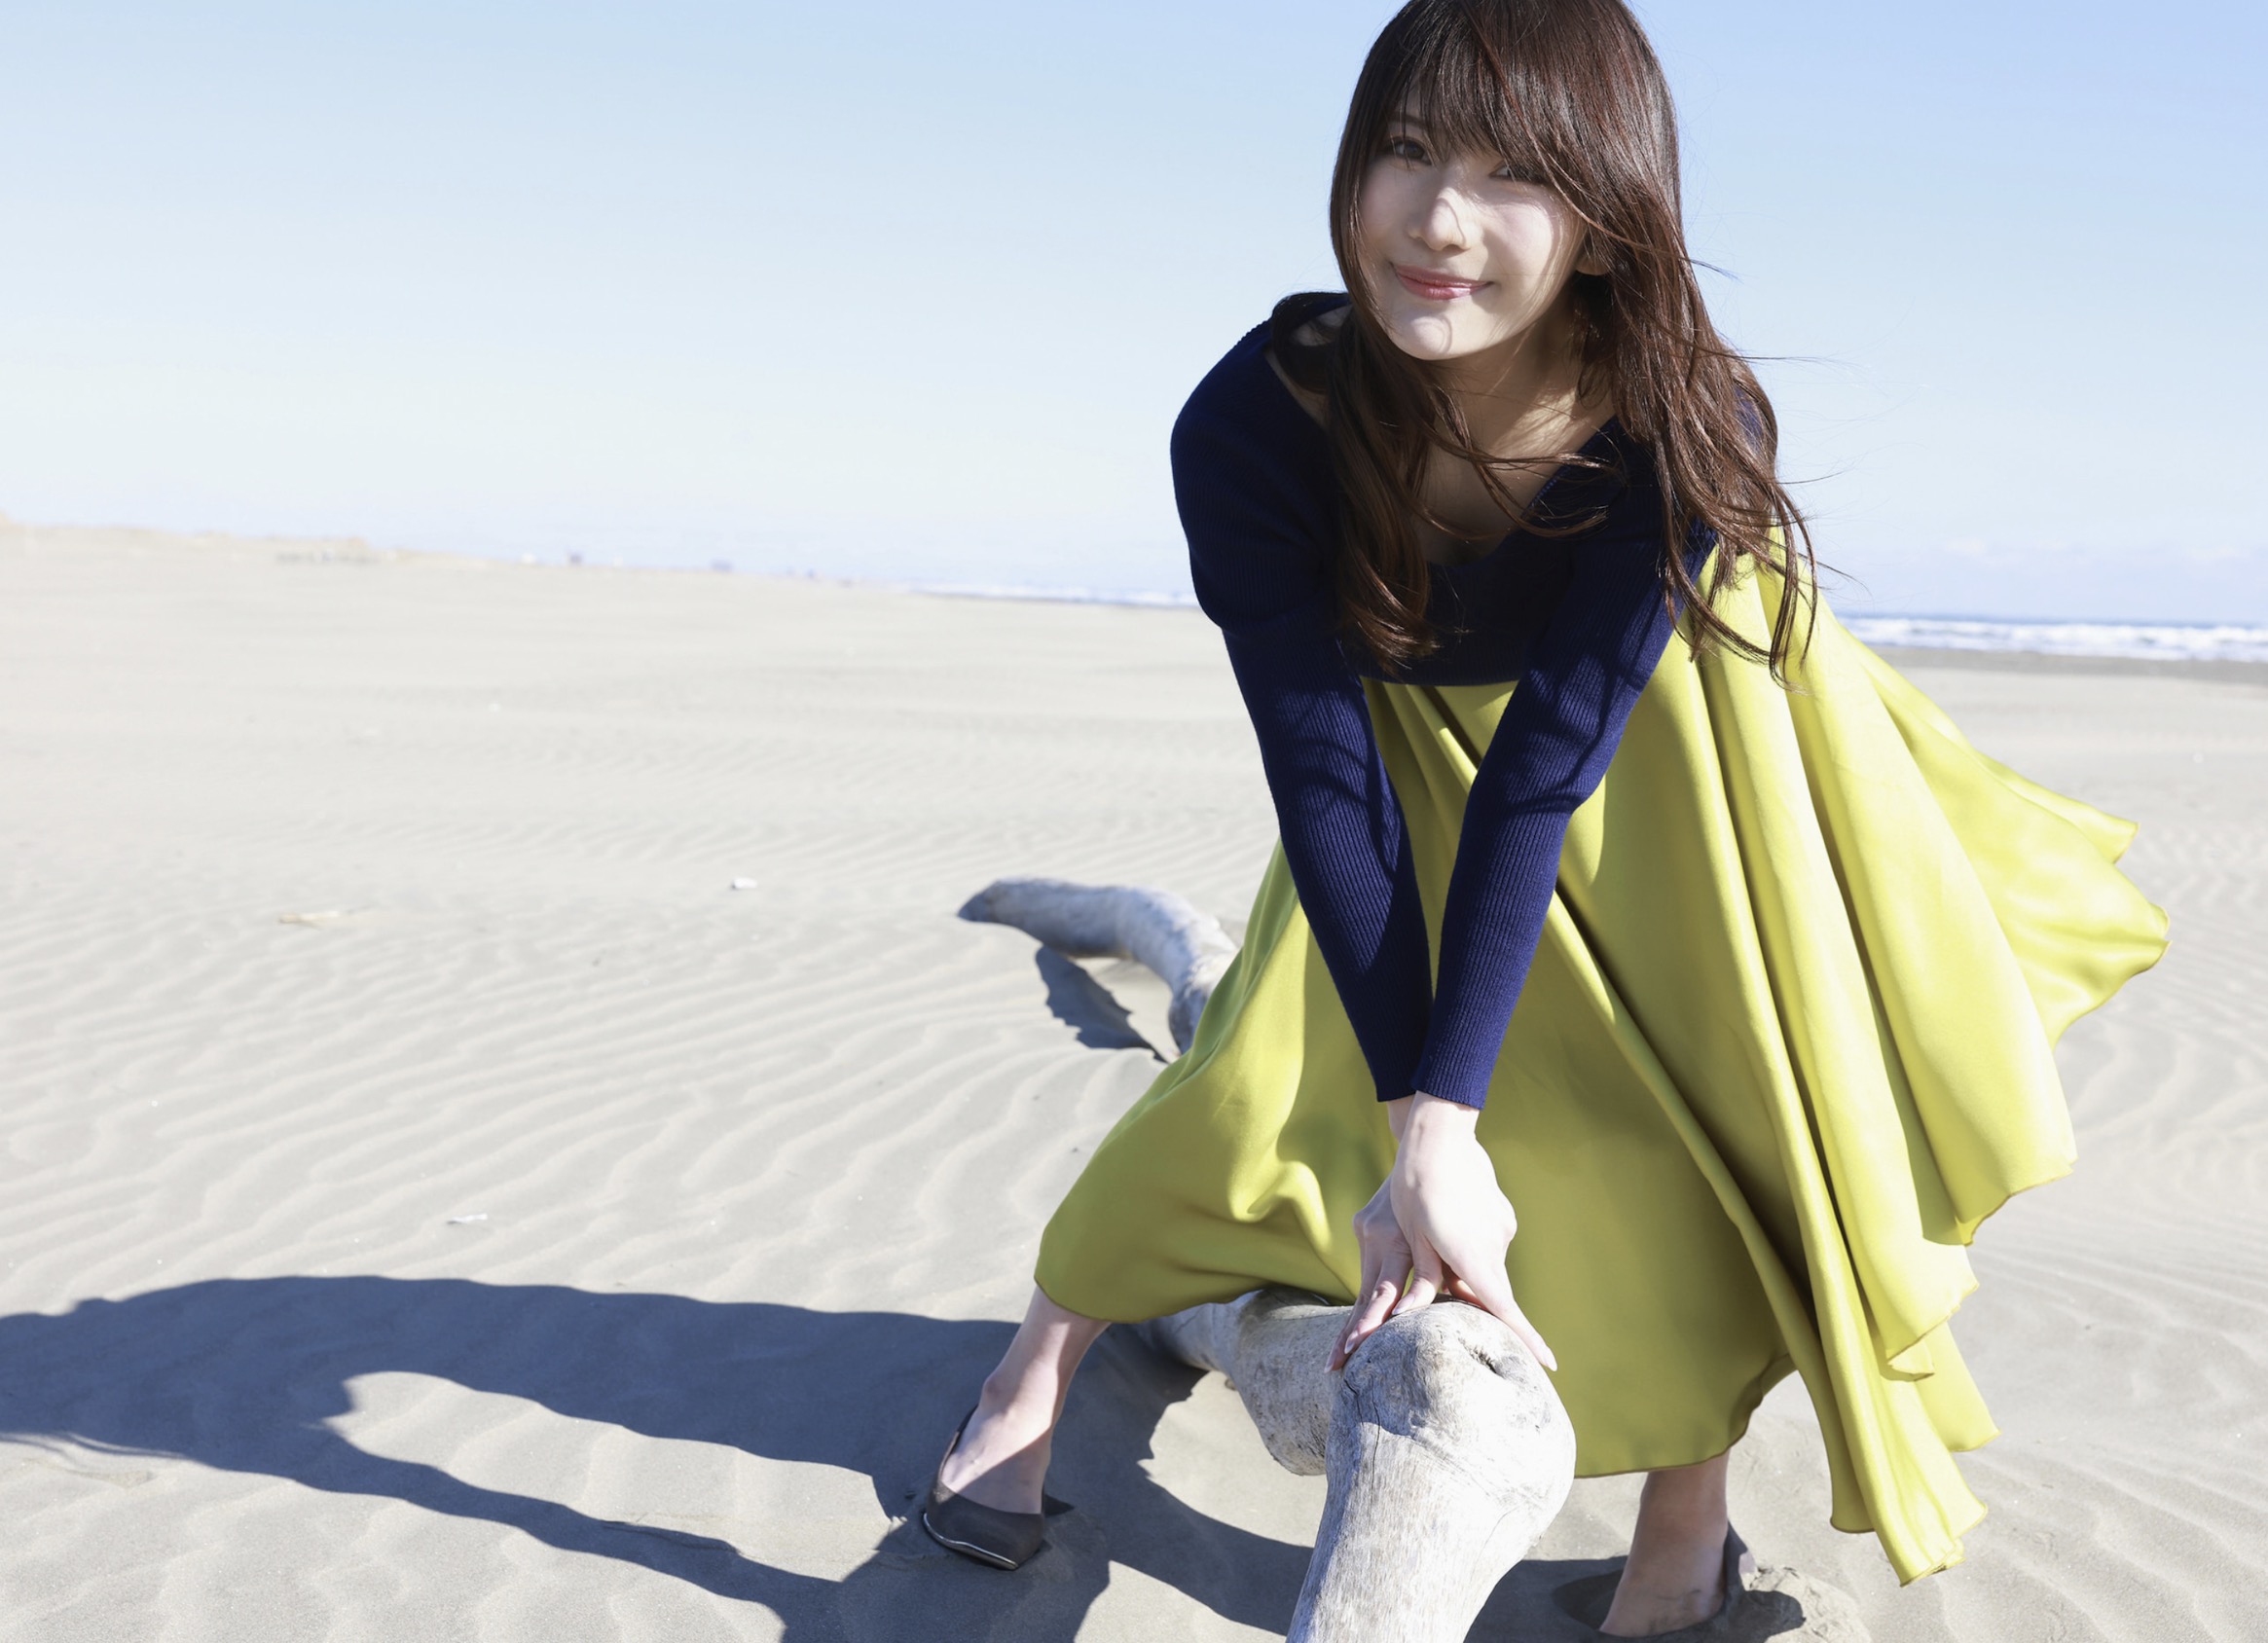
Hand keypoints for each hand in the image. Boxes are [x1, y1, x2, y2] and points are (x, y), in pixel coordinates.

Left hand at [1328, 1092, 1555, 1371]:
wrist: (1439, 1138)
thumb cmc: (1416, 1189)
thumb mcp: (1414, 1237)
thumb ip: (1424, 1280)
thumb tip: (1411, 1316)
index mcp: (1472, 1257)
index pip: (1504, 1308)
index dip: (1527, 1339)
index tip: (1550, 1364)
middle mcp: (1494, 1245)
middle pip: (1493, 1291)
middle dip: (1479, 1303)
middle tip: (1454, 1299)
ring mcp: (1502, 1228)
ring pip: (1488, 1265)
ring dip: (1469, 1268)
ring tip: (1437, 1240)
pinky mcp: (1502, 1215)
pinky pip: (1489, 1243)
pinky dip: (1474, 1246)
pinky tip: (1451, 1222)